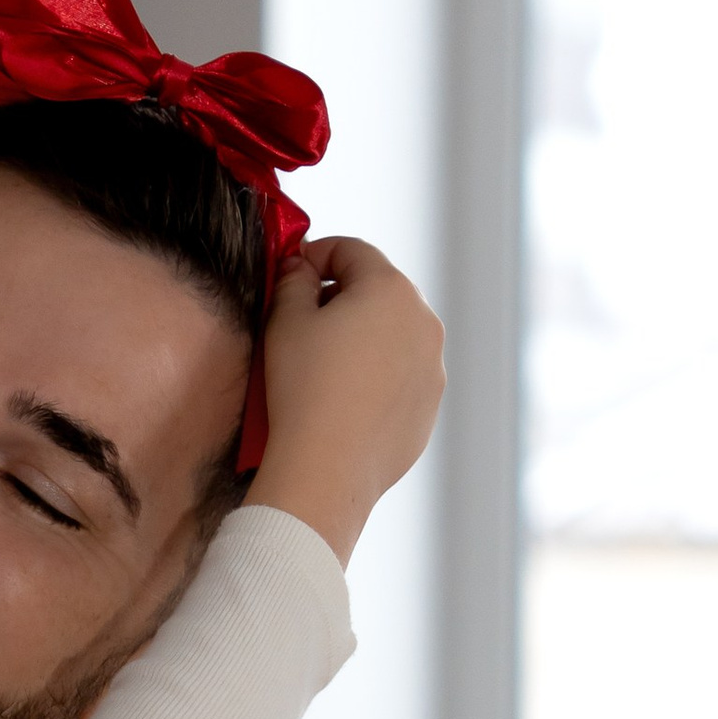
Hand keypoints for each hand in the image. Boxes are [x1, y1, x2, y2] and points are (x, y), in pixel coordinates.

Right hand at [245, 236, 444, 566]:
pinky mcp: (429, 406)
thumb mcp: (284, 322)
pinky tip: (342, 397)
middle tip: (302, 319)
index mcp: (390, 290)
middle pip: (379, 290)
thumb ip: (293, 281)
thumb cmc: (305, 391)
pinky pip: (400, 376)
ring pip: (393, 335)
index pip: (352, 251)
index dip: (315, 255)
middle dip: (341, 297)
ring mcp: (432, 366)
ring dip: (362, 337)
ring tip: (322, 365)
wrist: (327, 468)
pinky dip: (375, 376)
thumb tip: (299, 269)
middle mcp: (424, 322)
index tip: (292, 273)